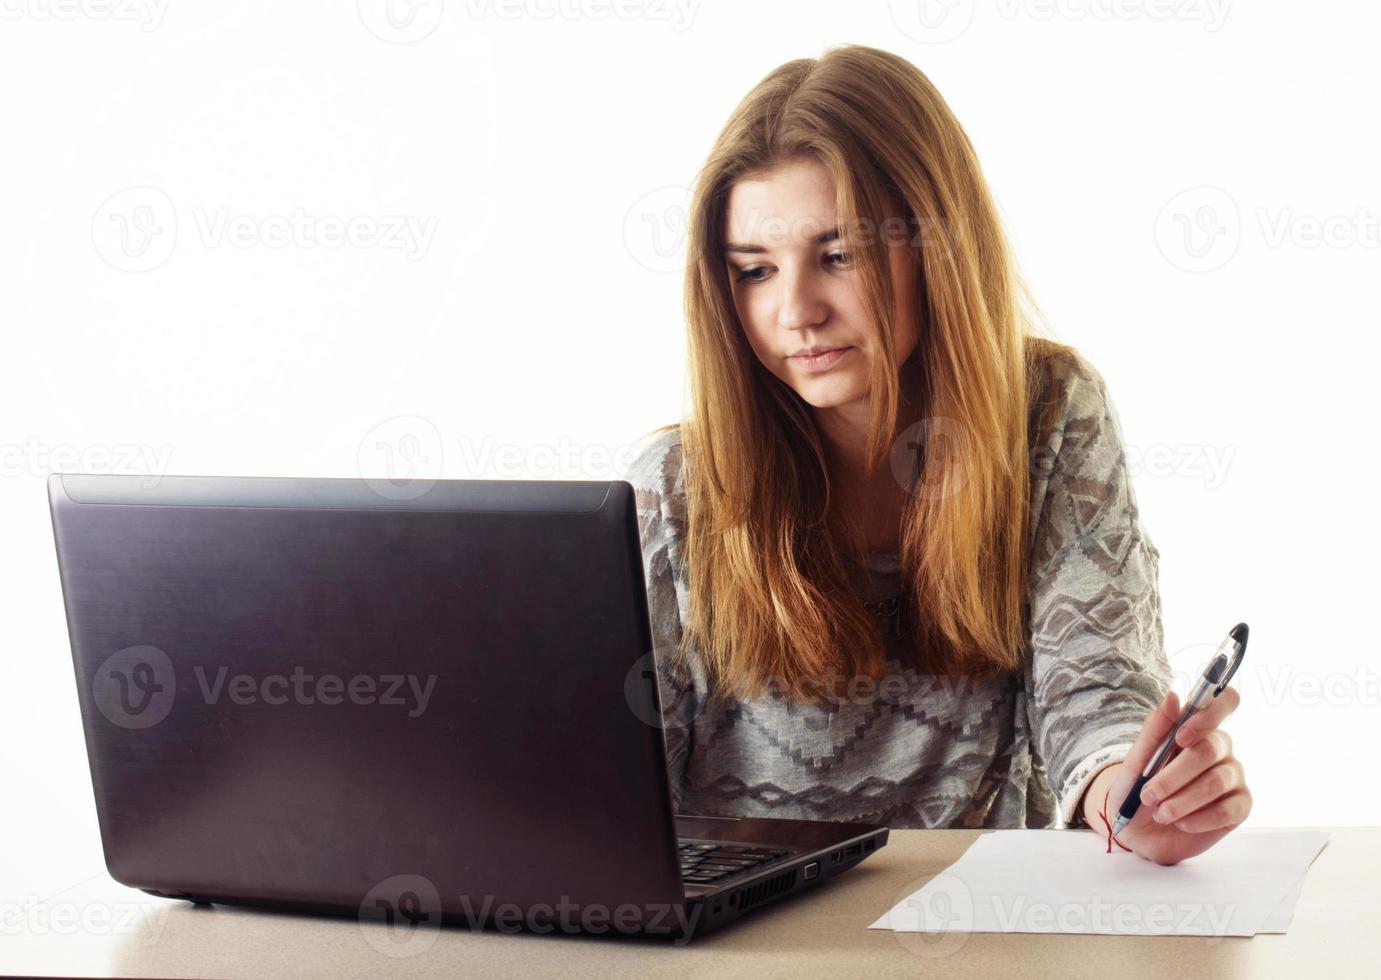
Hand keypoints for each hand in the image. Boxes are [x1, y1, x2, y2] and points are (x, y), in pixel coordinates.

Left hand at [1102, 685, 1251, 864]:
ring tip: (1160, 813)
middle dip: (1174, 776)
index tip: (1180, 738)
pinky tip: (1181, 824)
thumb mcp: (1135, 760)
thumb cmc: (1136, 789)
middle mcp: (1221, 748)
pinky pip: (1228, 810)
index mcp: (1197, 728)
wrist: (1138, 830)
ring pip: (1216, 782)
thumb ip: (1155, 729)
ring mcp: (1233, 776)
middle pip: (1209, 750)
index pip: (1225, 702)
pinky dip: (1199, 819)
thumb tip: (1173, 696)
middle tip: (1148, 795)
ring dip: (1182, 801)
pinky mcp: (1240, 806)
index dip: (1210, 714)